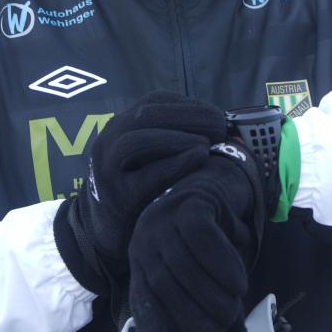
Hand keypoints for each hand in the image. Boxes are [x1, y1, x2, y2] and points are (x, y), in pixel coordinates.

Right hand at [53, 91, 226, 293]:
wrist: (106, 230)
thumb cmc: (143, 185)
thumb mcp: (154, 153)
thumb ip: (179, 135)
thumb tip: (225, 122)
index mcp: (123, 123)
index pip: (156, 101)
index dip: (190, 104)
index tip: (220, 115)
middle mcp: (110, 139)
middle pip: (147, 114)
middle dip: (189, 116)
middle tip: (220, 127)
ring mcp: (107, 168)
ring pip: (136, 142)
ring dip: (177, 138)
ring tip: (206, 144)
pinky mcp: (116, 198)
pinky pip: (145, 177)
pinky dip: (175, 164)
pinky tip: (199, 158)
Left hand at [128, 142, 264, 331]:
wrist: (222, 183)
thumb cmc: (210, 237)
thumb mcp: (194, 269)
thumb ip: (190, 299)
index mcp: (140, 257)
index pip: (144, 299)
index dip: (163, 324)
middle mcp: (144, 235)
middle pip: (162, 283)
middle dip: (192, 313)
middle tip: (222, 325)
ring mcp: (163, 214)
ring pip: (182, 262)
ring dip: (210, 293)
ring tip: (232, 308)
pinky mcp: (188, 200)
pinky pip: (202, 238)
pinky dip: (221, 265)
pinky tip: (239, 283)